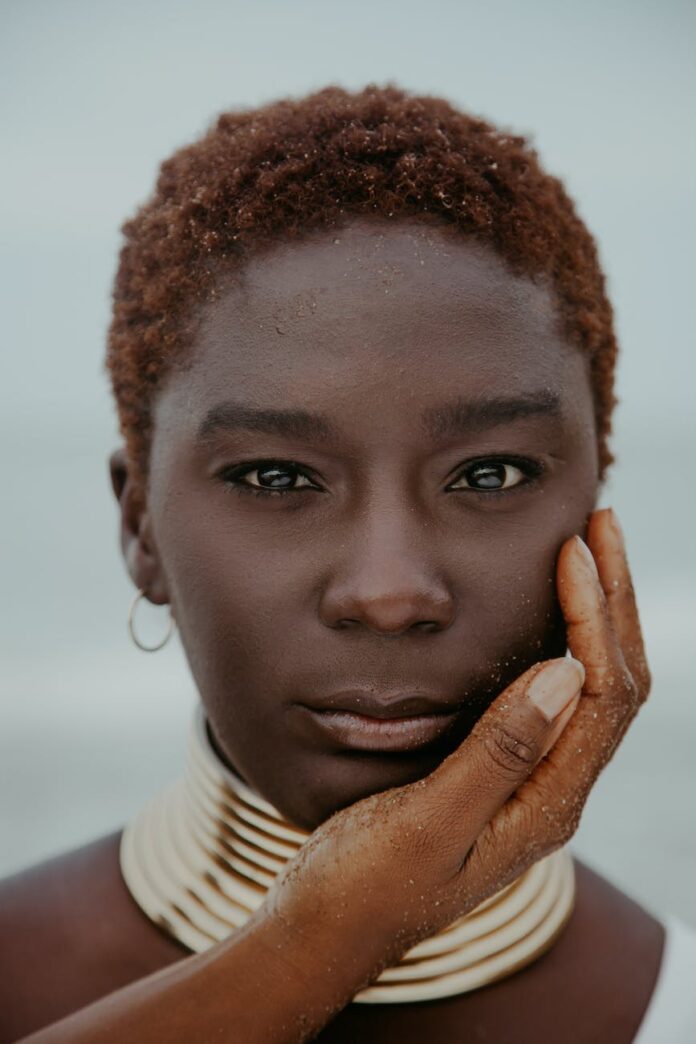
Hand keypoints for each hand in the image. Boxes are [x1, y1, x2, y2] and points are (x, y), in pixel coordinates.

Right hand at [263, 507, 649, 988]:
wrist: (329, 929)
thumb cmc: (367, 884)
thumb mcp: (429, 825)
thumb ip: (499, 754)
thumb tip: (565, 672)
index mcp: (545, 805)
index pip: (602, 695)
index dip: (596, 615)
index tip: (574, 549)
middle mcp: (552, 792)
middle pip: (613, 684)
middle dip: (614, 601)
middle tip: (600, 525)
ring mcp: (530, 783)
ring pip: (588, 688)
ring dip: (596, 617)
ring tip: (587, 553)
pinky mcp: (501, 773)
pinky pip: (553, 697)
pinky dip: (561, 641)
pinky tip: (542, 613)